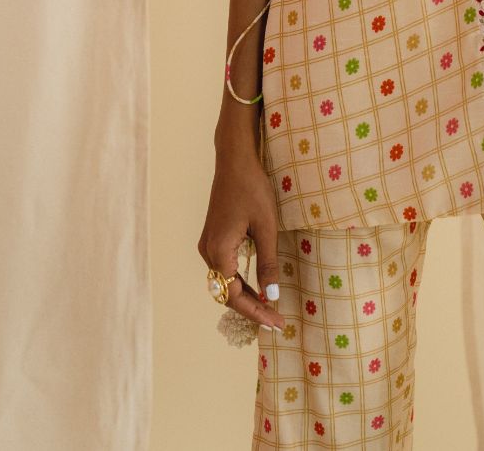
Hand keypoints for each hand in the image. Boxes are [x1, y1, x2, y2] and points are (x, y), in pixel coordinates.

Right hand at [197, 144, 284, 331]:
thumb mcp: (266, 226)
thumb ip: (267, 262)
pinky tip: (256, 286)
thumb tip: (272, 296)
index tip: (276, 324)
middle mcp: (207, 252)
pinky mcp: (212, 238)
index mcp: (219, 251)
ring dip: (244, 296)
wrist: (235, 160)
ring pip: (224, 282)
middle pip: (227, 292)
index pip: (235, 295)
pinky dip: (239, 281)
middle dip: (251, 308)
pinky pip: (223, 269)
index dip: (256, 312)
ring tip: (268, 309)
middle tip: (276, 321)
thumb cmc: (253, 188)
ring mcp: (207, 245)